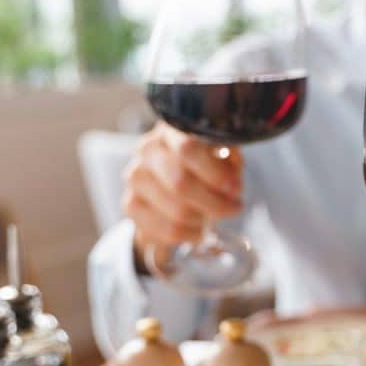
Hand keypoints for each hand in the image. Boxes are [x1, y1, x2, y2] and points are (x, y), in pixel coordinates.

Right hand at [122, 122, 243, 263]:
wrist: (171, 185)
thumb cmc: (202, 166)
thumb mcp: (222, 156)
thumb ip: (229, 164)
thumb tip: (232, 184)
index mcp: (172, 131)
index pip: (188, 148)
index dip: (215, 172)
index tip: (235, 188)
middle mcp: (148, 149)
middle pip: (180, 182)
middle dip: (214, 202)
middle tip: (233, 208)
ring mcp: (136, 176)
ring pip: (176, 210)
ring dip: (203, 220)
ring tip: (214, 217)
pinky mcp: (131, 204)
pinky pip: (166, 229)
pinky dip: (189, 234)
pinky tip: (198, 229)